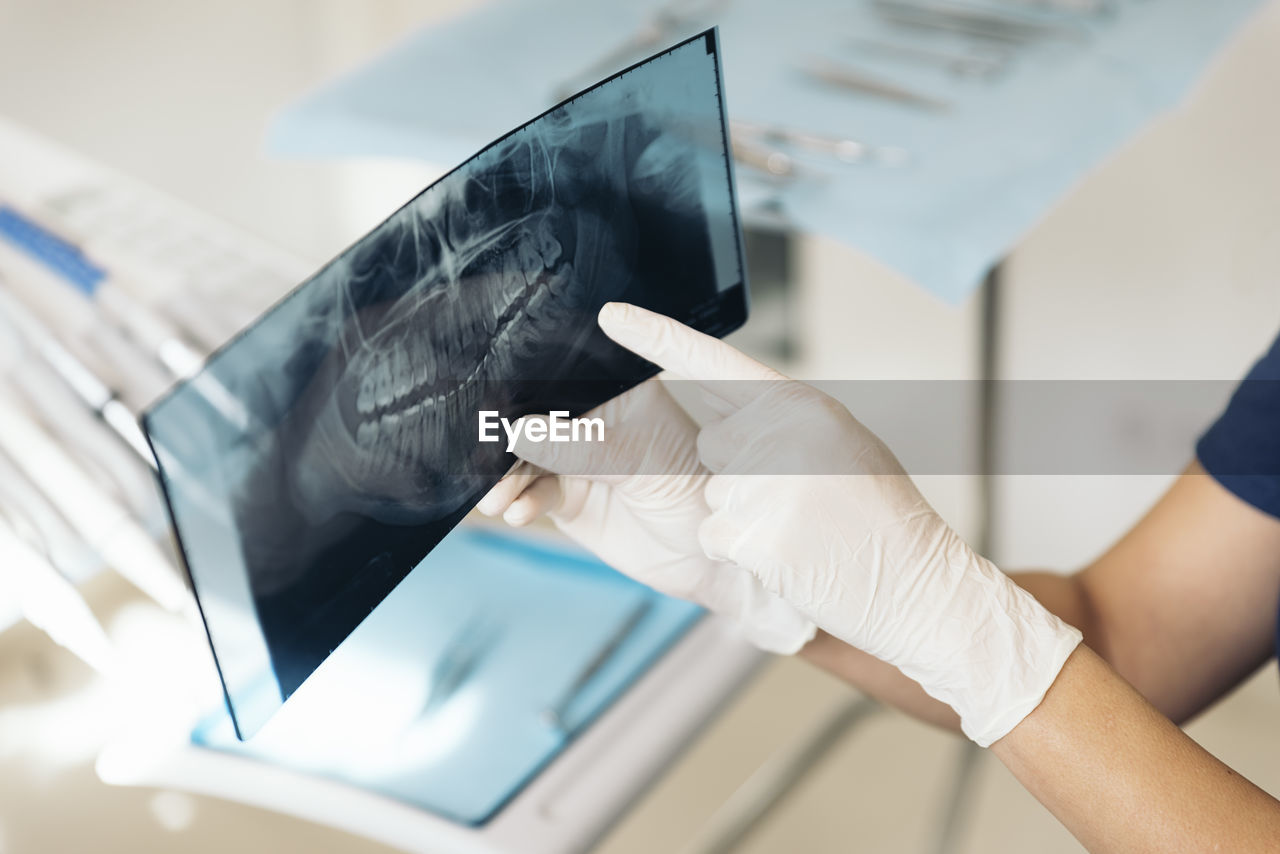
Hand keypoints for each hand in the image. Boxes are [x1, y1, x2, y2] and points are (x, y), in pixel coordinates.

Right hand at [477, 378, 814, 654]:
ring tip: (497, 497)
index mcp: (616, 390)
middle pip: (532, 416)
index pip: (562, 375)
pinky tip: (516, 511)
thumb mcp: (638, 460)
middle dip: (504, 435)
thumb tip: (520, 433)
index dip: (526, 382)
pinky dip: (518, 501)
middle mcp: (591, 420)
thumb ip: (582, 447)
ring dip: (504, 476)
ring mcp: (575, 459)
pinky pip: (531, 494)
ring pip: (523, 458)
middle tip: (482, 451)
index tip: (494, 396)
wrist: (706, 559)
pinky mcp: (567, 498)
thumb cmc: (694, 491)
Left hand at [599, 302, 1081, 746]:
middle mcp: (779, 433)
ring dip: (746, 522)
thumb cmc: (880, 519)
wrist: (918, 584)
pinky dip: (746, 556)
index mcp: (800, 404)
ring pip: (712, 499)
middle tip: (803, 502)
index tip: (610, 317)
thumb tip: (720, 429)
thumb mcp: (839, 445)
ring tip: (806, 532)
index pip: (714, 362)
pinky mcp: (753, 534)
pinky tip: (794, 559)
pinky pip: (716, 539)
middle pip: (711, 446)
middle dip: (741, 477)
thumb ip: (781, 424)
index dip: (658, 337)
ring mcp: (765, 484)